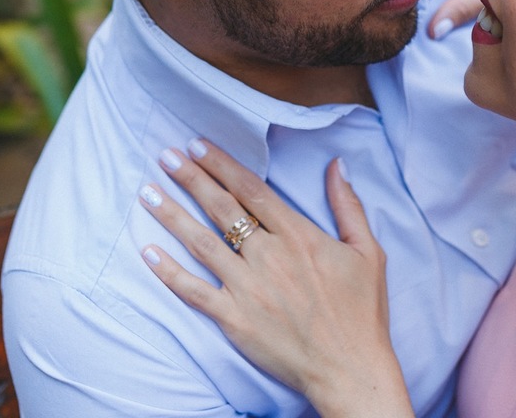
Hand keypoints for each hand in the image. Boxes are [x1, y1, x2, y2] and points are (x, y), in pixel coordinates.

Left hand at [138, 140, 414, 417]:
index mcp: (299, 236)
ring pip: (201, 243)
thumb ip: (349, 206)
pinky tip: (148, 252)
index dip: (222, 165)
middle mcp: (269, 256)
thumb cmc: (361, 312)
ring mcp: (248, 288)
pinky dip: (169, 273)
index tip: (199, 146)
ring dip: (171, 215)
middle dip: (191, 178)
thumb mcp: (368, 252)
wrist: (350, 369)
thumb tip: (337, 165)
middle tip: (165, 156)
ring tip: (147, 193)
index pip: (252, 190)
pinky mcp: (235, 320)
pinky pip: (194, 292)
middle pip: (222, 208)